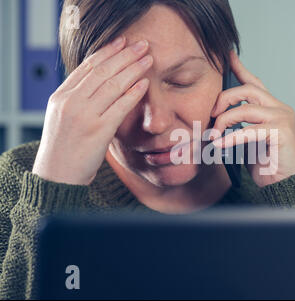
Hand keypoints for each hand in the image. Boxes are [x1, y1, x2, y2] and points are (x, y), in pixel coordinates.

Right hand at [33, 36, 152, 184]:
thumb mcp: (63, 118)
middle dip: (124, 55)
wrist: (57, 177)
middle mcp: (70, 102)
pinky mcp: (98, 131)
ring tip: (148, 59)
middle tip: (141, 44)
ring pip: (112, 85)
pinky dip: (133, 93)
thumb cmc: (64, 149)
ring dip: (133, 69)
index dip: (107, 51)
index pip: (87, 66)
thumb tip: (98, 83)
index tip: (122, 41)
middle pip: (102, 71)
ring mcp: (84, 116)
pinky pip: (120, 107)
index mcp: (60, 96)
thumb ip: (77, 99)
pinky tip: (145, 83)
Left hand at [209, 51, 294, 187]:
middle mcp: (280, 108)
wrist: (285, 185)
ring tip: (214, 136)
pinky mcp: (282, 133)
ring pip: (246, 109)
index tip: (227, 56)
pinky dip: (231, 137)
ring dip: (224, 121)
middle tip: (211, 115)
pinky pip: (250, 130)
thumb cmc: (266, 164)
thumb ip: (237, 125)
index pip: (254, 83)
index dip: (240, 68)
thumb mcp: (247, 140)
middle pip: (248, 90)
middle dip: (224, 99)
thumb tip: (215, 119)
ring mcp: (283, 119)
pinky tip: (220, 145)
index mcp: (271, 108)